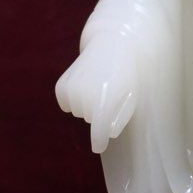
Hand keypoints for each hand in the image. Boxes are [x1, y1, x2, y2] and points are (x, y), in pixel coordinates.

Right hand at [55, 35, 137, 153]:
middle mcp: (84, 95)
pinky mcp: (61, 86)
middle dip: (100, 112)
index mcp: (104, 99)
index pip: (98, 130)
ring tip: (98, 85)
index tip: (98, 148)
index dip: (98, 141)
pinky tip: (85, 86)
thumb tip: (106, 132)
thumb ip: (120, 118)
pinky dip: (74, 100)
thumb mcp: (131, 96)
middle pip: (91, 120)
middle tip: (110, 91)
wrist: (111, 44)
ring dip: (87, 104)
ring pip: (78, 112)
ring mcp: (70, 90)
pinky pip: (66, 104)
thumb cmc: (125, 75)